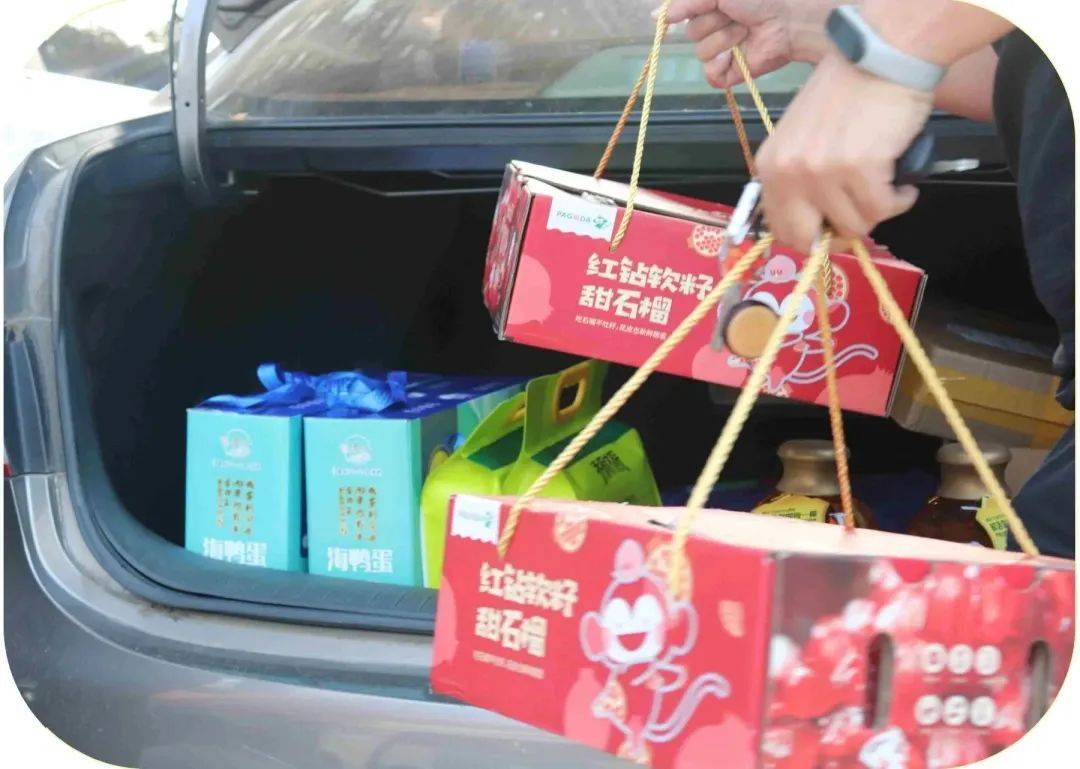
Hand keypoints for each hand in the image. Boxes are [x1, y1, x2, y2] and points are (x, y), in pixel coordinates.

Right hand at [665, 0, 838, 88]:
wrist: (788, 19)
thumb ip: (686, 3)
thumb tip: (656, 17)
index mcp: (707, 11)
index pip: (681, 15)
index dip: (688, 11)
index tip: (705, 7)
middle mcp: (711, 31)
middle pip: (690, 34)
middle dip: (714, 21)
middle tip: (737, 15)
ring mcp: (720, 54)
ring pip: (701, 52)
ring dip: (725, 38)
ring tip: (746, 30)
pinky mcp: (729, 74)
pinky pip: (710, 74)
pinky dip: (722, 63)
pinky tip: (737, 53)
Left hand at [755, 53, 932, 251]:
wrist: (880, 58)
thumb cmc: (845, 94)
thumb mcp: (801, 138)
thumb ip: (797, 178)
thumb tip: (814, 220)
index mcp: (769, 167)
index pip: (780, 228)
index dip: (809, 236)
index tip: (831, 228)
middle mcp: (790, 174)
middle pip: (808, 240)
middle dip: (838, 236)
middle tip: (861, 217)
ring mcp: (823, 173)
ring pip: (854, 225)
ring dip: (877, 209)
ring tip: (885, 181)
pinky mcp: (861, 170)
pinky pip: (884, 209)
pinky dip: (900, 200)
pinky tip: (901, 181)